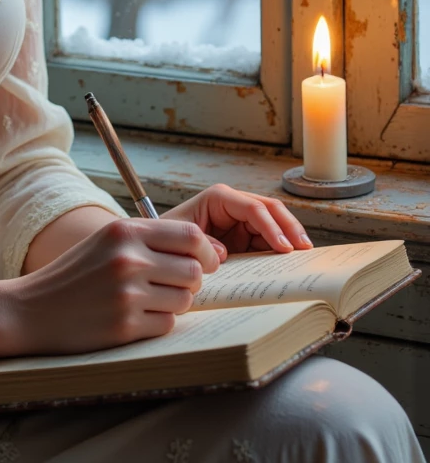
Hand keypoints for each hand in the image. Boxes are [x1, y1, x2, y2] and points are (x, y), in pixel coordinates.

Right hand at [9, 215, 222, 356]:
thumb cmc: (75, 275)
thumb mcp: (106, 242)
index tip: (205, 262)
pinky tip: (136, 317)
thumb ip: (149, 240)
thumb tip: (208, 252)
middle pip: (194, 270)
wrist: (31, 310)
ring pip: (185, 300)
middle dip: (192, 281)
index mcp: (124, 231)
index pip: (190, 235)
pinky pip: (167, 324)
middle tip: (174, 285)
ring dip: (175, 303)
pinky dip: (158, 323)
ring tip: (149, 301)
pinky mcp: (125, 326)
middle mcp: (128, 259)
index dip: (206, 251)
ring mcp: (127, 294)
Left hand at [163, 183, 312, 254]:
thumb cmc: (165, 236)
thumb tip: (223, 252)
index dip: (271, 226)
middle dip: (289, 227)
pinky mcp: (244, 238)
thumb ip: (201, 242)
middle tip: (304, 249)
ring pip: (274, 225)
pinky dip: (279, 251)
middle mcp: (234, 206)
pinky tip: (289, 263)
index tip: (283, 247)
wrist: (159, 249)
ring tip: (303, 257)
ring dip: (289, 239)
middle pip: (271, 210)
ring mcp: (241, 222)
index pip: (253, 208)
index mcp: (219, 198)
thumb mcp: (178, 236)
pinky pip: (267, 242)